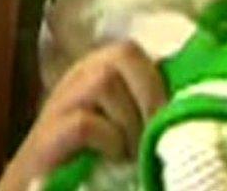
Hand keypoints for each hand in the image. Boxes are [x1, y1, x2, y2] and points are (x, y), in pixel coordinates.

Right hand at [0, 40, 166, 190]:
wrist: (41, 183)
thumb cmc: (92, 155)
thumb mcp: (122, 121)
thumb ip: (143, 104)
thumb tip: (186, 102)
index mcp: (96, 68)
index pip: (132, 50)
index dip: (157, 81)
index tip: (167, 118)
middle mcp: (77, 75)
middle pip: (123, 53)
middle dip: (148, 94)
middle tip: (151, 133)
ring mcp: (60, 101)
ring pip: (105, 82)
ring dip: (128, 122)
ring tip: (129, 150)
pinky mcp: (48, 133)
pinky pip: (86, 122)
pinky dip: (108, 141)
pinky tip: (111, 157)